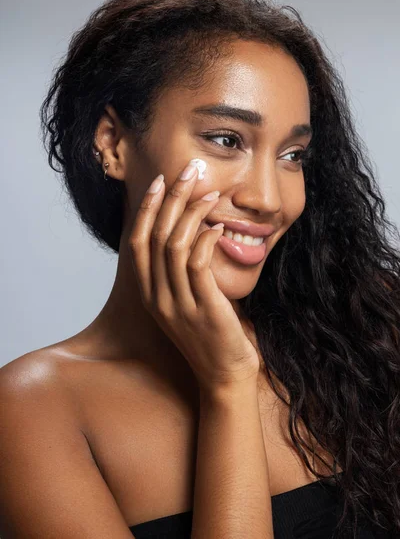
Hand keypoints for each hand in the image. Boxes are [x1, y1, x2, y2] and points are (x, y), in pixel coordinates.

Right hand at [128, 162, 260, 392]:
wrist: (225, 376)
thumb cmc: (210, 335)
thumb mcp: (185, 302)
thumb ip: (180, 272)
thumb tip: (191, 232)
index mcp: (150, 294)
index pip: (138, 242)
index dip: (148, 209)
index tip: (160, 181)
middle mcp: (159, 297)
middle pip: (156, 236)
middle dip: (172, 198)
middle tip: (189, 171)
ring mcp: (179, 305)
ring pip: (175, 246)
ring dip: (193, 214)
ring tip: (211, 193)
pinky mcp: (204, 310)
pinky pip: (198, 266)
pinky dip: (207, 240)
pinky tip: (220, 227)